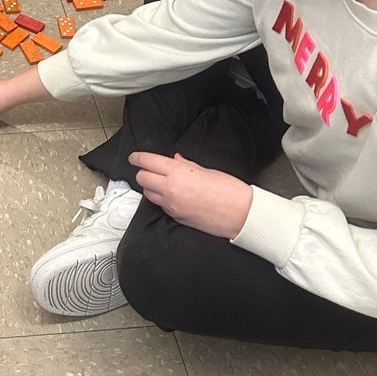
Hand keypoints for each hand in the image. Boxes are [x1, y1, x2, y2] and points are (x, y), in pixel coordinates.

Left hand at [130, 152, 252, 238]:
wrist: (242, 215)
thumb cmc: (229, 190)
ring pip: (148, 193)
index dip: (137, 158)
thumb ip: (186, 164)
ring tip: (162, 183)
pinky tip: (173, 196)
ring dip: (151, 187)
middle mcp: (170, 188)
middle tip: (149, 169)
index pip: (147, 162)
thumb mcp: (207, 170)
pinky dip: (162, 200)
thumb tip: (175, 158)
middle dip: (143, 172)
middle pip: (142, 178)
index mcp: (178, 172)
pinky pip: (161, 206)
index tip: (133, 157)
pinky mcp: (176, 218)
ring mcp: (172, 205)